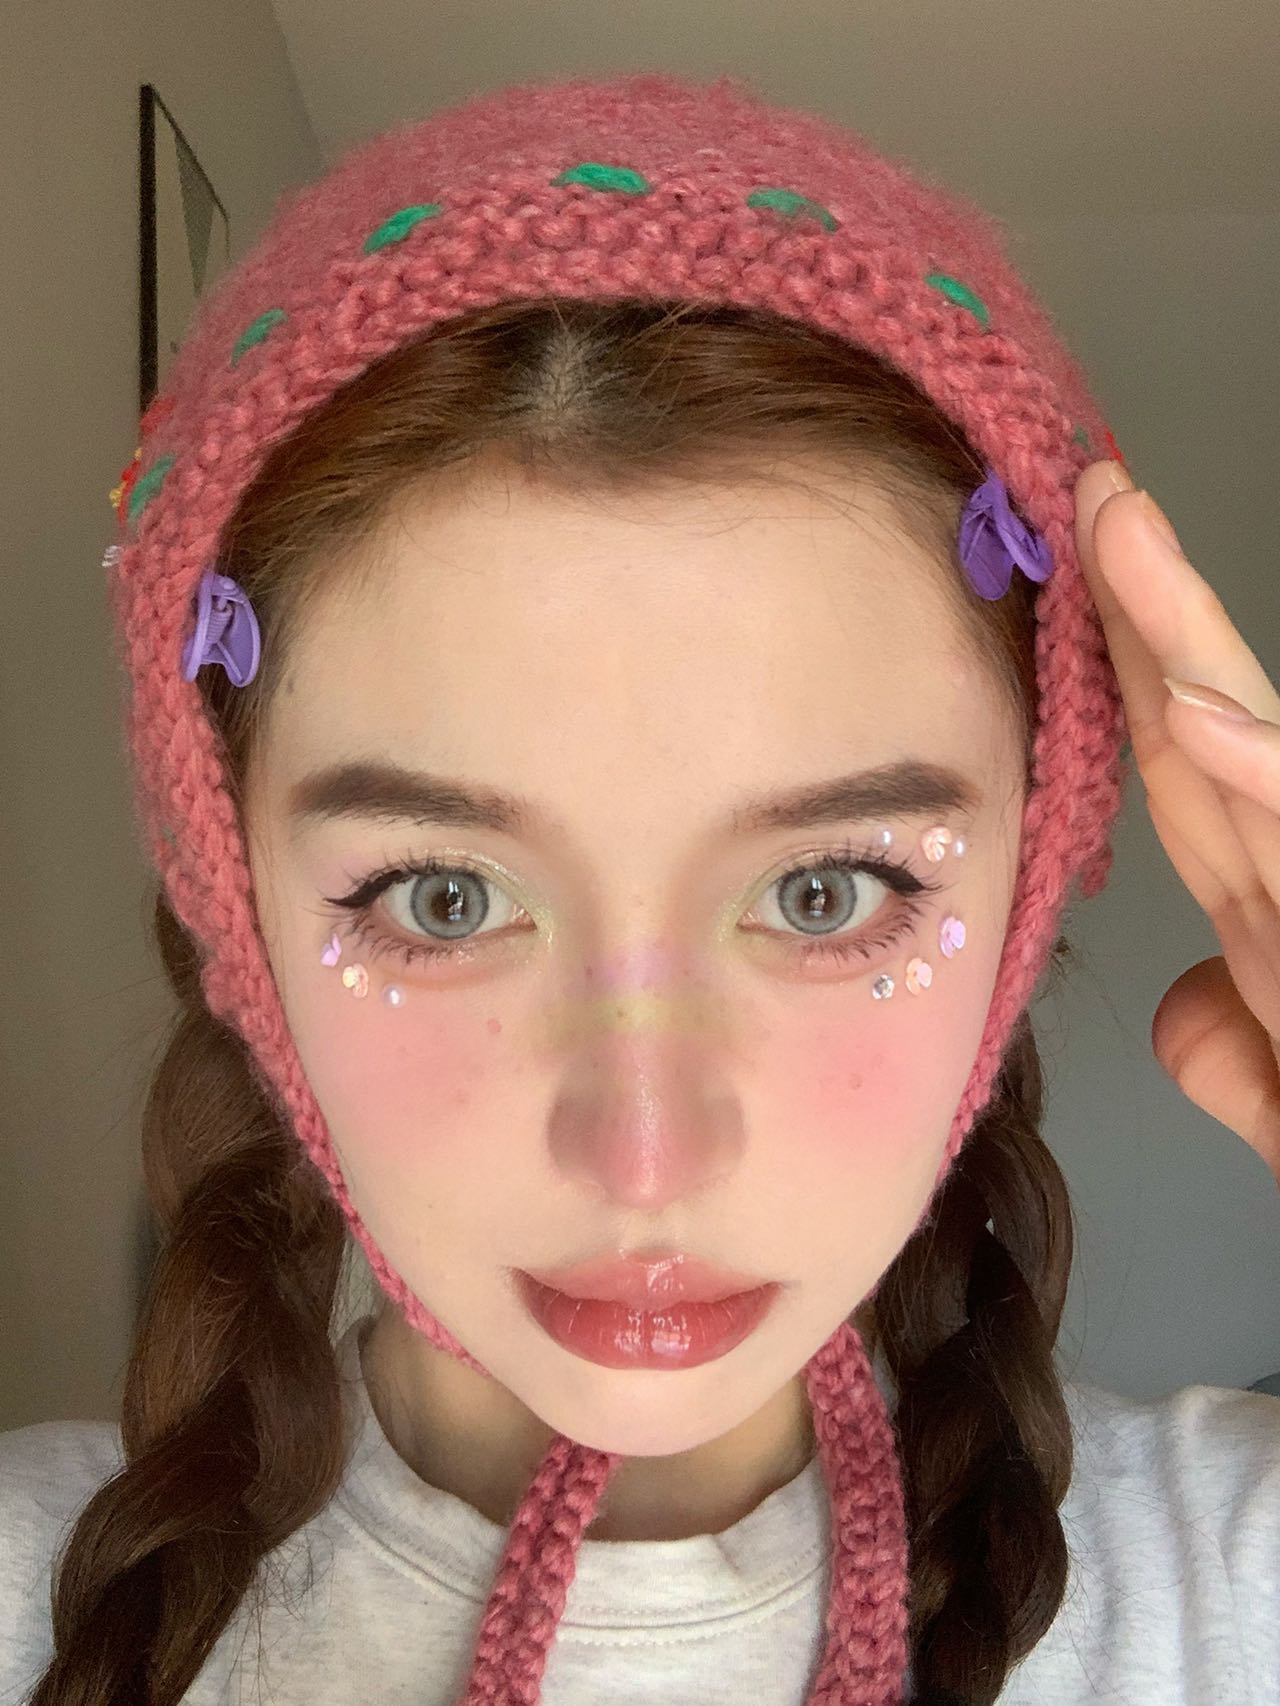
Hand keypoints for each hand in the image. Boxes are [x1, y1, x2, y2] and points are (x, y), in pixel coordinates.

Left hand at [1073, 462, 1279, 1184]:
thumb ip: (1236, 1054)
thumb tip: (1181, 1011)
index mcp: (1275, 909)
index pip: (1178, 766)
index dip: (1117, 668)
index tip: (1064, 575)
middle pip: (1204, 721)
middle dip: (1141, 602)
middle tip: (1086, 487)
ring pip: (1254, 743)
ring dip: (1184, 633)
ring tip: (1119, 523)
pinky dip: (1265, 773)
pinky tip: (1197, 714)